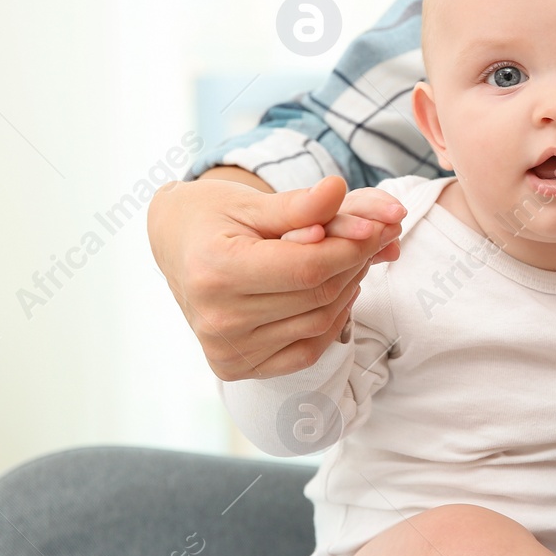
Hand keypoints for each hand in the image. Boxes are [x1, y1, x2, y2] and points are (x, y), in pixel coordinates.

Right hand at [147, 174, 404, 379]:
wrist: (176, 246)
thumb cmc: (213, 216)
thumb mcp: (254, 202)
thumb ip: (300, 204)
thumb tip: (338, 188)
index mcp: (215, 271)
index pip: (307, 267)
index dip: (351, 247)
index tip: (379, 225)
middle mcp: (216, 318)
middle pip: (317, 295)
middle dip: (357, 262)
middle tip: (378, 234)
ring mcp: (226, 349)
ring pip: (318, 322)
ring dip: (349, 288)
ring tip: (355, 257)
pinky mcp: (235, 367)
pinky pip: (306, 349)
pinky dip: (331, 320)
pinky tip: (336, 290)